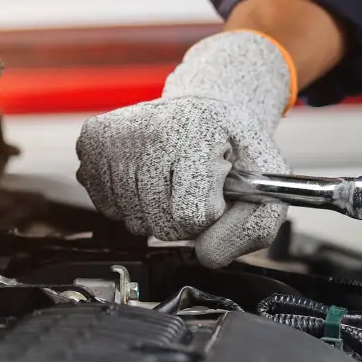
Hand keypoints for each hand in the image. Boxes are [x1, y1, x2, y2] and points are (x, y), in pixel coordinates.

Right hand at [76, 31, 293, 267]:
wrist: (205, 108)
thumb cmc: (235, 146)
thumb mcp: (268, 182)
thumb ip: (255, 228)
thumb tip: (207, 254)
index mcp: (198, 133)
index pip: (191, 215)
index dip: (210, 214)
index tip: (216, 188)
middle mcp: (151, 128)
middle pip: (160, 224)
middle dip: (183, 218)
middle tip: (194, 185)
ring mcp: (117, 135)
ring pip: (133, 221)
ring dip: (156, 212)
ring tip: (172, 179)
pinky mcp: (93, 141)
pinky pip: (108, 208)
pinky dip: (131, 204)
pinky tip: (148, 177)